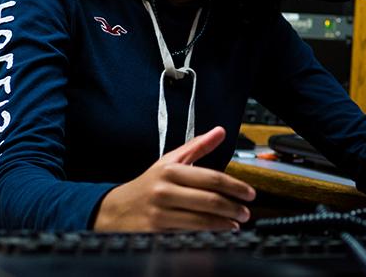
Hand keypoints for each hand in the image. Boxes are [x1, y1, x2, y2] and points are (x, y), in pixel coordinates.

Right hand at [93, 126, 256, 230]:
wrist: (115, 210)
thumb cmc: (148, 184)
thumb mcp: (169, 161)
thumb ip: (197, 146)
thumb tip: (220, 131)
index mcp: (170, 170)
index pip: (211, 178)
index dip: (235, 186)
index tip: (250, 193)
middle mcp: (165, 190)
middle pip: (209, 200)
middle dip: (233, 207)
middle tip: (247, 211)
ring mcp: (160, 212)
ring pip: (201, 219)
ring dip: (225, 222)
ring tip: (237, 222)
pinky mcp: (157, 231)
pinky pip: (189, 232)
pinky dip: (209, 232)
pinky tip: (220, 230)